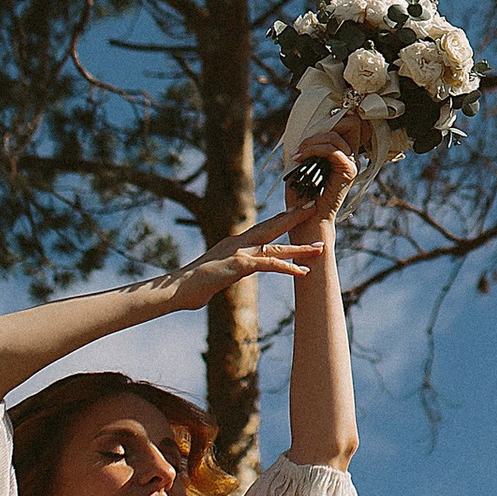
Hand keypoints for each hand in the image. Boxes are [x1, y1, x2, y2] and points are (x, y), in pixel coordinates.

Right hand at [170, 226, 325, 306]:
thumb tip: (233, 272)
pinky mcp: (238, 265)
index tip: (297, 212)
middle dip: (294, 218)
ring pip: (276, 246)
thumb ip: (230, 269)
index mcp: (234, 243)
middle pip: (272, 227)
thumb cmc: (194, 285)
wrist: (176, 288)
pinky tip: (302, 271)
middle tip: (314, 207)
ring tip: (320, 247)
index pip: (263, 228)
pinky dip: (286, 267)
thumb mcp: (218, 273)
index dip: (281, 220)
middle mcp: (238, 243)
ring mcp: (239, 252)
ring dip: (299, 248)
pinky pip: (268, 265)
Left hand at [286, 117, 365, 231]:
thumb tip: (304, 127)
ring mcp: (351, 164)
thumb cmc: (302, 194)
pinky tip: (300, 158)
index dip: (336, 118)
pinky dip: (314, 150)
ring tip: (298, 154)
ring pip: (336, 136)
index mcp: (343, 153)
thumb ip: (308, 145)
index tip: (315, 127)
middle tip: (304, 144)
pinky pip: (333, 150)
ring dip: (312, 141)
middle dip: (324, 126)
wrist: (307, 218)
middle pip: (350, 123)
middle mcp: (350, 156)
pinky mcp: (348, 172)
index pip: (350, 123)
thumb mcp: (303, 163)